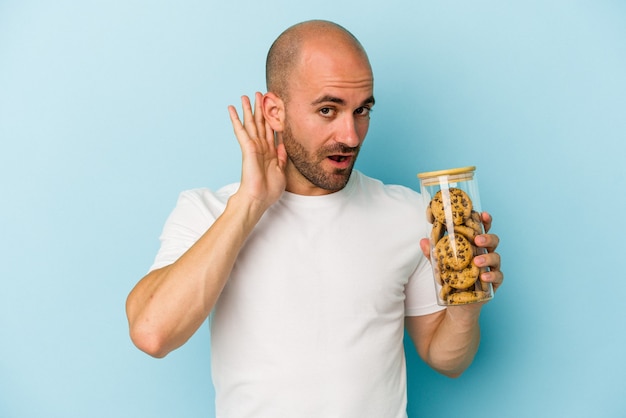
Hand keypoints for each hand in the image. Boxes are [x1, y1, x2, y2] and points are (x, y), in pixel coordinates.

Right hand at [228, 92, 286, 210]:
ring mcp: (253, 146)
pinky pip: (240, 130)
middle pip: (260, 123)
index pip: (271, 131)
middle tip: (259, 94)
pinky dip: (236, 119)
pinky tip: (231, 108)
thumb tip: (284, 145)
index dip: (272, 118)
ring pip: (250, 123)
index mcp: (270, 152)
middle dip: (259, 109)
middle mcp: (261, 147)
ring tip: (245, 96)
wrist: (259, 199)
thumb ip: (282, 156)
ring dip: (248, 109)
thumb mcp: (281, 170)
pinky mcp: (247, 147)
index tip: (273, 107)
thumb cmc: (269, 190)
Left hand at [420, 211, 502, 292]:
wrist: (458, 304)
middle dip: (487, 238)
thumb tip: (423, 241)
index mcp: (475, 246)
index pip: (482, 230)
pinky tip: (483, 277)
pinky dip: (491, 276)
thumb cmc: (452, 278)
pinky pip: (497, 277)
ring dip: (487, 257)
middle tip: (477, 240)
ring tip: (476, 261)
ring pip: (496, 258)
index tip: (482, 214)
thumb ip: (433, 254)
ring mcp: (491, 268)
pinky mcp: (493, 284)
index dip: (485, 221)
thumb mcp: (440, 265)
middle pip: (493, 241)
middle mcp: (485, 254)